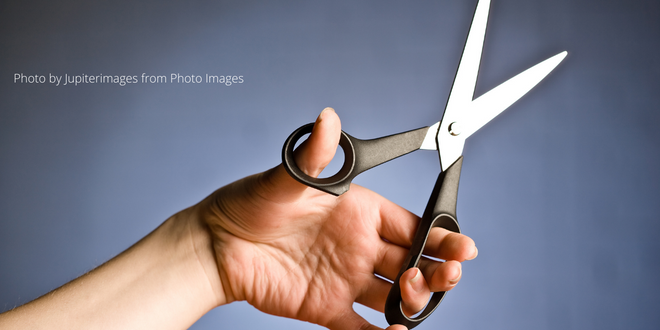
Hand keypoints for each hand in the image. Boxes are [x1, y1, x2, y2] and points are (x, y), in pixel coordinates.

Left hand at [196, 108, 477, 328]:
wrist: (216, 245)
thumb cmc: (250, 203)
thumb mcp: (285, 179)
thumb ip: (314, 155)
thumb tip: (328, 118)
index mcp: (361, 213)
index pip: (413, 226)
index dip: (441, 237)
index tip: (463, 248)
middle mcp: (360, 247)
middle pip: (413, 263)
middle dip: (437, 271)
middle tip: (447, 276)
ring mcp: (346, 279)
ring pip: (395, 296)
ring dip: (414, 301)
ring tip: (410, 300)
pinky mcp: (326, 307)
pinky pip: (362, 328)